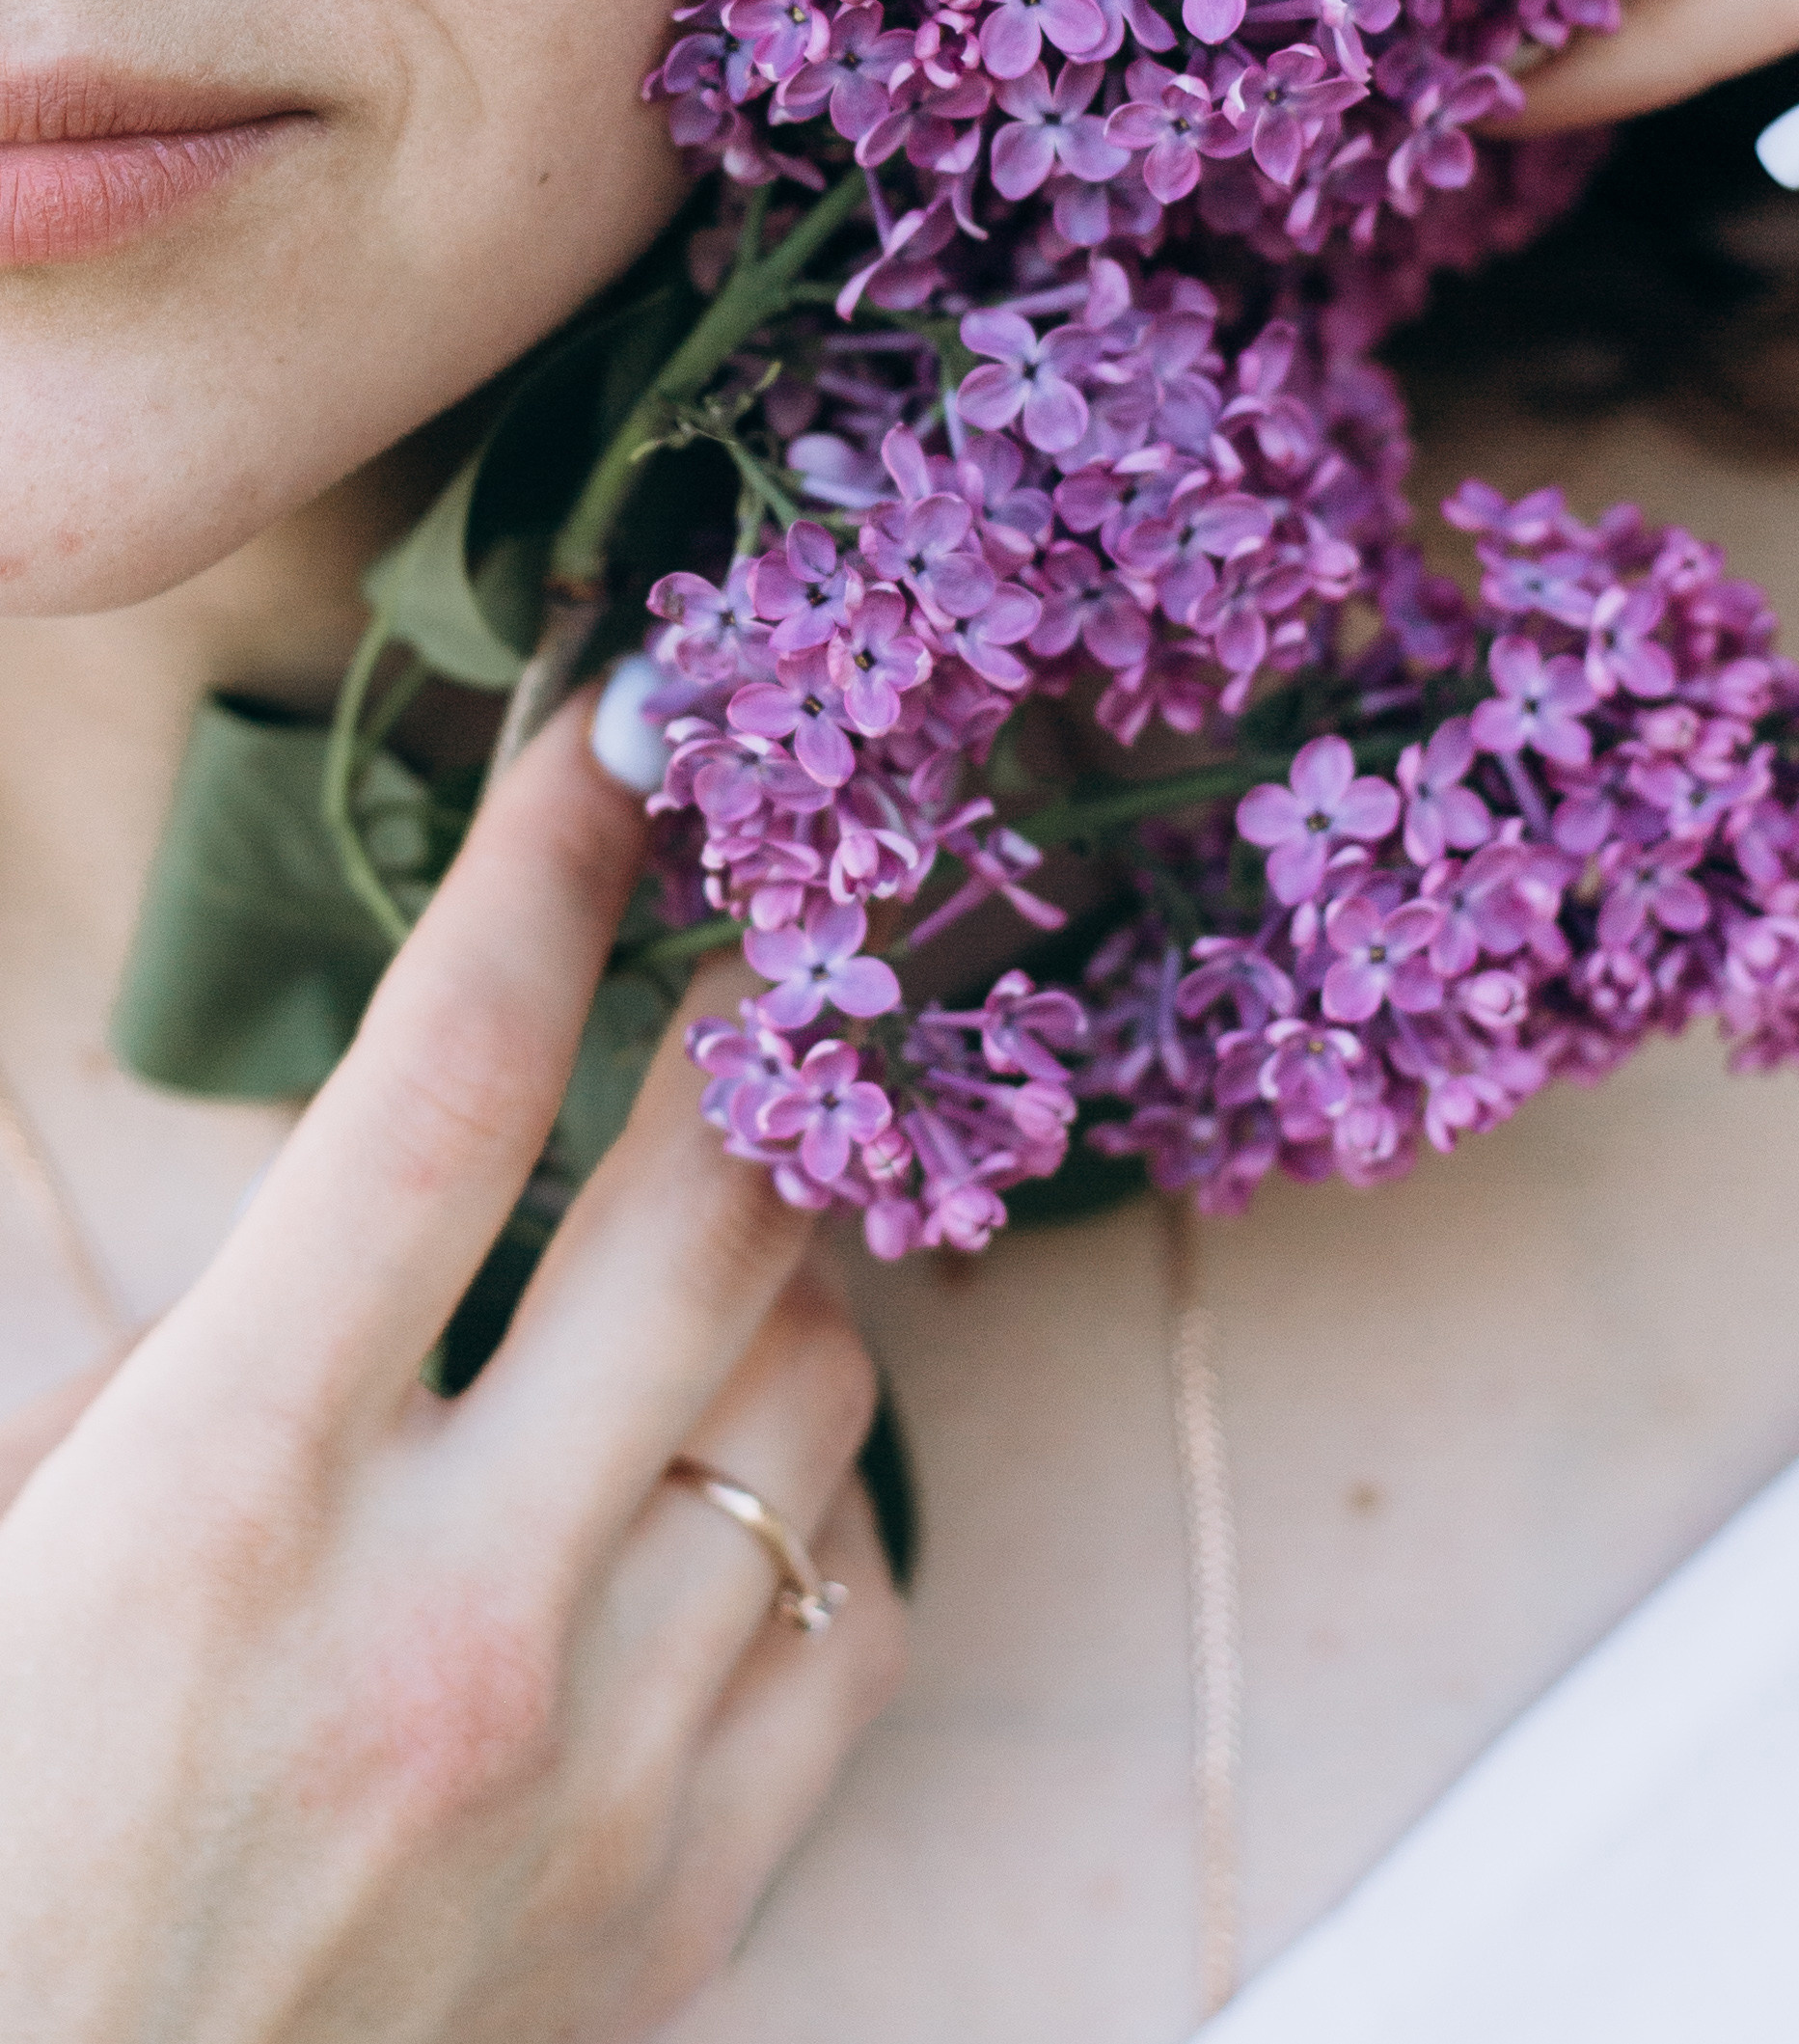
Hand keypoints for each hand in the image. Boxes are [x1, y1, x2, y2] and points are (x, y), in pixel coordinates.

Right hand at [0, 703, 903, 2043]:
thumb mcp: (2, 1554)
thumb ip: (174, 1375)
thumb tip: (364, 1239)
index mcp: (218, 1505)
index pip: (444, 1087)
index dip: (549, 867)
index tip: (623, 729)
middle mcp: (442, 1626)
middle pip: (711, 1212)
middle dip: (751, 1029)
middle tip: (752, 950)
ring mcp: (591, 1787)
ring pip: (823, 1398)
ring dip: (784, 1277)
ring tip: (706, 1254)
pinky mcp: (675, 1926)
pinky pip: (859, 1627)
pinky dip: (820, 1515)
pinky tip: (736, 1494)